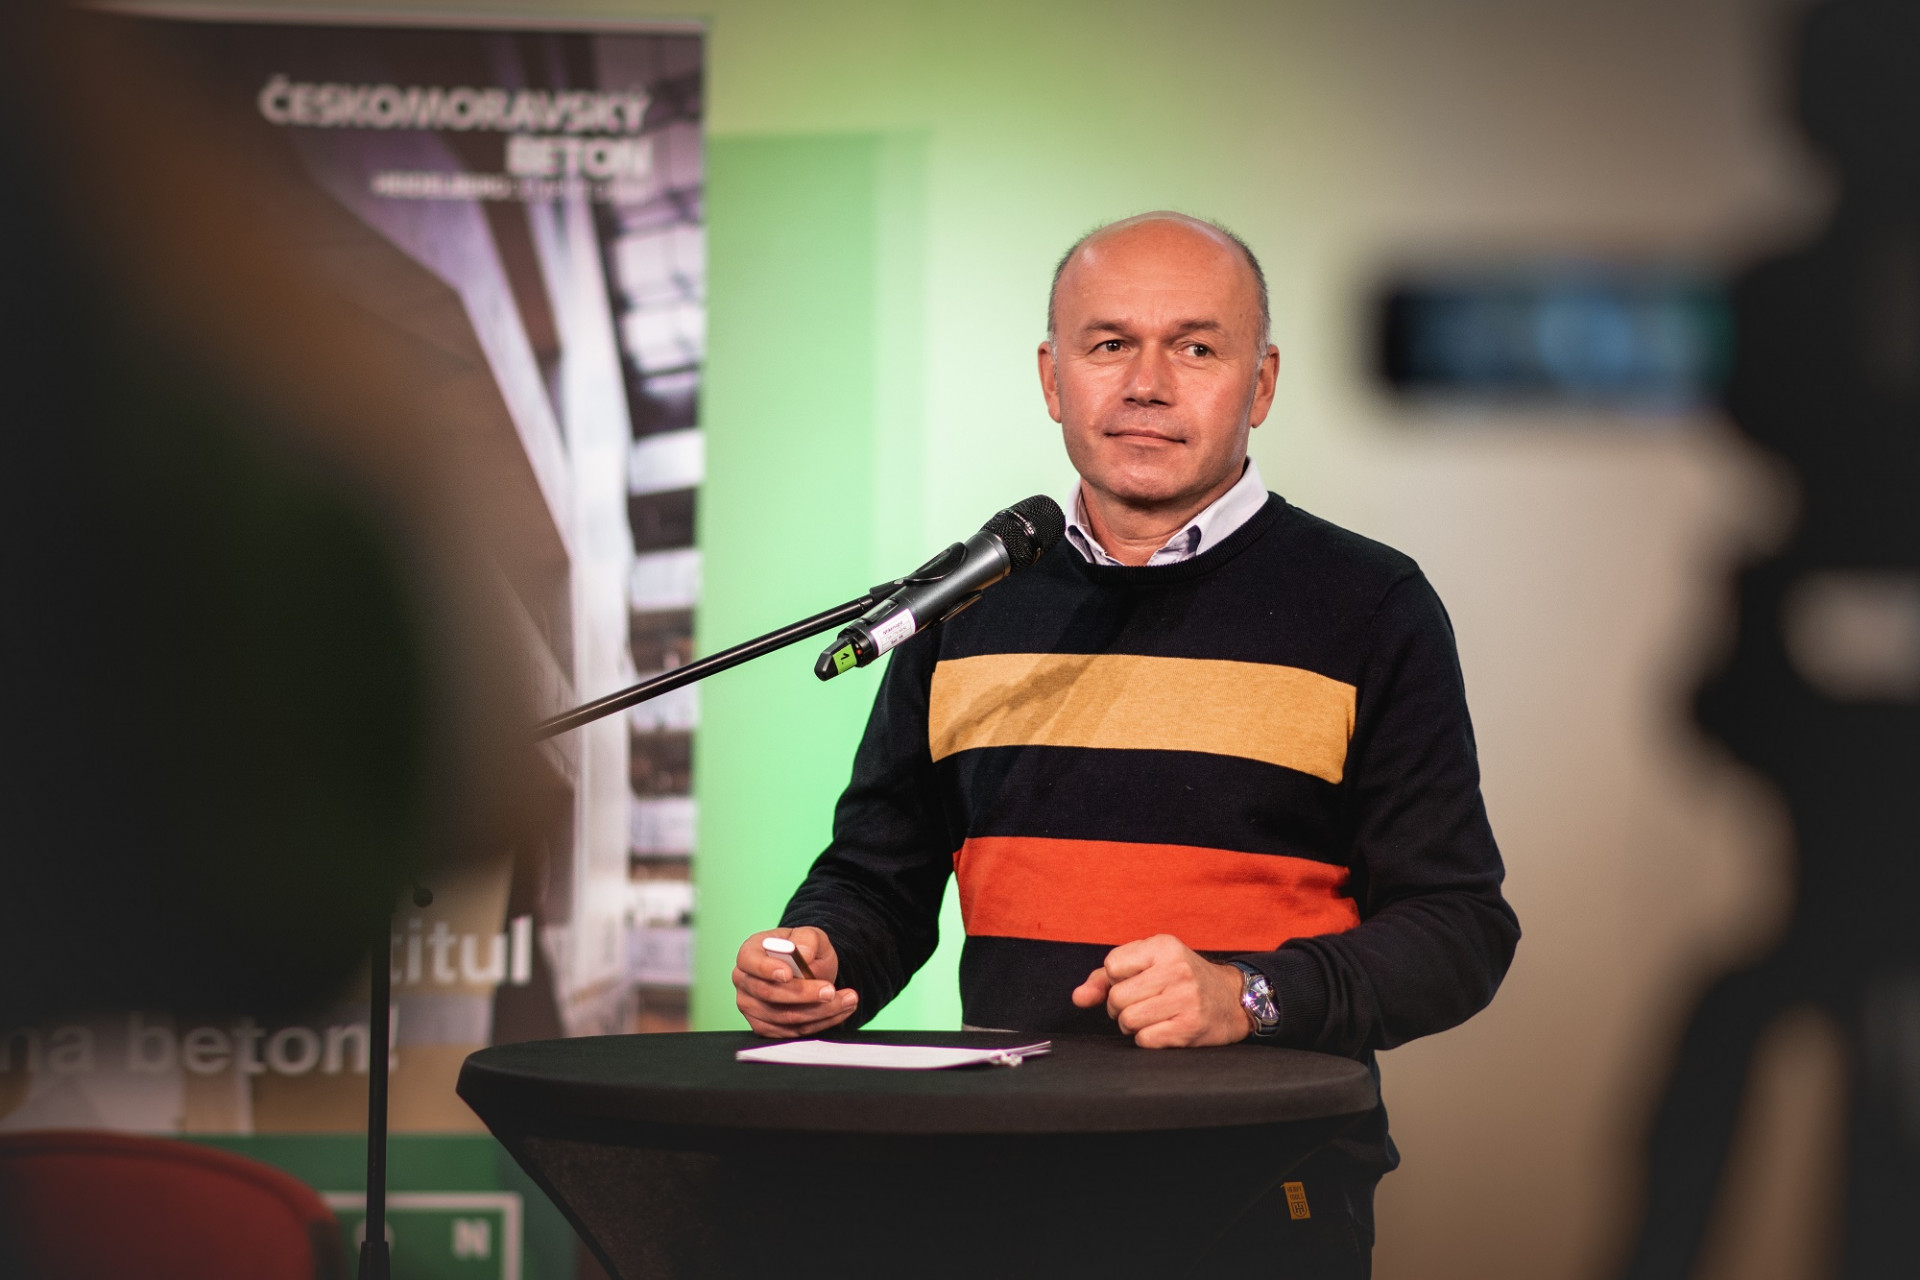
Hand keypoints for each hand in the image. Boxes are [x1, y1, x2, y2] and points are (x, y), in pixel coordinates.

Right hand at [732, 927, 858, 1037]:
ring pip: (784, 1017)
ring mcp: (751, 1007)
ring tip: (847, 1000)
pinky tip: (838, 1011)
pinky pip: (791, 1031)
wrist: (809, 971)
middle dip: (804, 994)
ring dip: (819, 1011)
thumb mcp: (811, 936)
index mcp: (749, 954)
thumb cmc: (803, 951)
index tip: (788, 973)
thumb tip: (803, 952)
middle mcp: (744, 981)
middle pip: (769, 993)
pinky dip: (819, 1023)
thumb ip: (807, 939)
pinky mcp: (765, 1027)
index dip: (767, 969)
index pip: (749, 962)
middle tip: (830, 990)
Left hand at [1069, 933, 1249, 1048]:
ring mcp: (1186, 1000)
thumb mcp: (1148, 964)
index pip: (1112, 966)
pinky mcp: (1190, 1028)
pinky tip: (1164, 1029)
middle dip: (1120, 1007)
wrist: (1232, 999)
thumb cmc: (1181, 979)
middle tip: (1141, 1004)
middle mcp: (1176, 970)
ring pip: (1128, 1020)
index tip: (1134, 982)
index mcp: (1163, 946)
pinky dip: (1147, 1038)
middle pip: (1117, 997)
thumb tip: (1078, 998)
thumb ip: (1106, 977)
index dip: (1115, 980)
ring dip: (1132, 1025)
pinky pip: (1144, 1040)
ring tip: (1151, 1017)